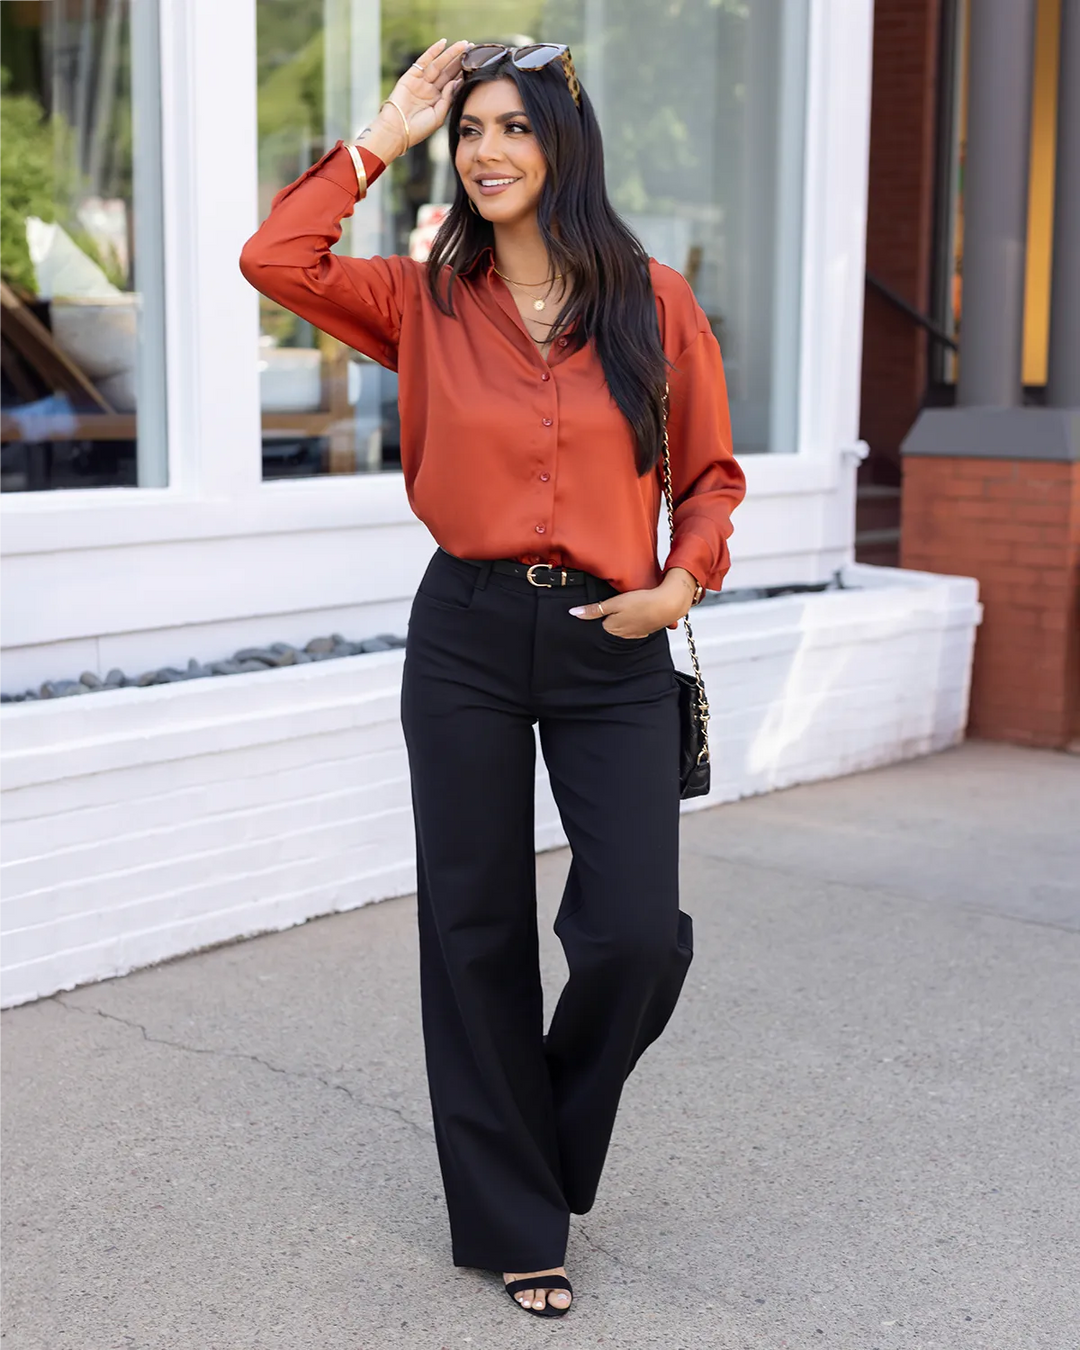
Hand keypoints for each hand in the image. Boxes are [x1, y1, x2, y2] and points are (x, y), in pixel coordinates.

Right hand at [357, 38, 470, 160]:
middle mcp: (431, 90)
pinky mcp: (411, 76)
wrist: (397, 130)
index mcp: (438, 101)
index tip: (476, 64)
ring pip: (439, 64)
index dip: (464, 73)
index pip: (453, 83)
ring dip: (451, 53)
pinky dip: (433, 51)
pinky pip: (424, 61)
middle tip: (473, 49)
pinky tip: (443, 43)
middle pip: (448, 71)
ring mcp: (421, 82)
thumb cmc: (418, 129)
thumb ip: (448, 98)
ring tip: (464, 44)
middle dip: (460, 60)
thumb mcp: (439, 116)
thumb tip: (456, 82)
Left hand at [569, 569, 698, 638]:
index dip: (599, 613)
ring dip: (623, 618)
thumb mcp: (614, 603)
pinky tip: (638, 611)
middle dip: (610, 617)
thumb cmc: (642, 602)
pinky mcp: (646, 631)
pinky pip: (635, 627)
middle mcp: (622, 635)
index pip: (597, 623)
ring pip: (622, 627)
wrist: (668, 604)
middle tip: (616, 604)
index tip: (603, 605)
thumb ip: (593, 610)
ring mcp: (635, 635)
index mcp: (611, 629)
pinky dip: (635, 620)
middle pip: (609, 626)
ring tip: (628, 606)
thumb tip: (574, 613)